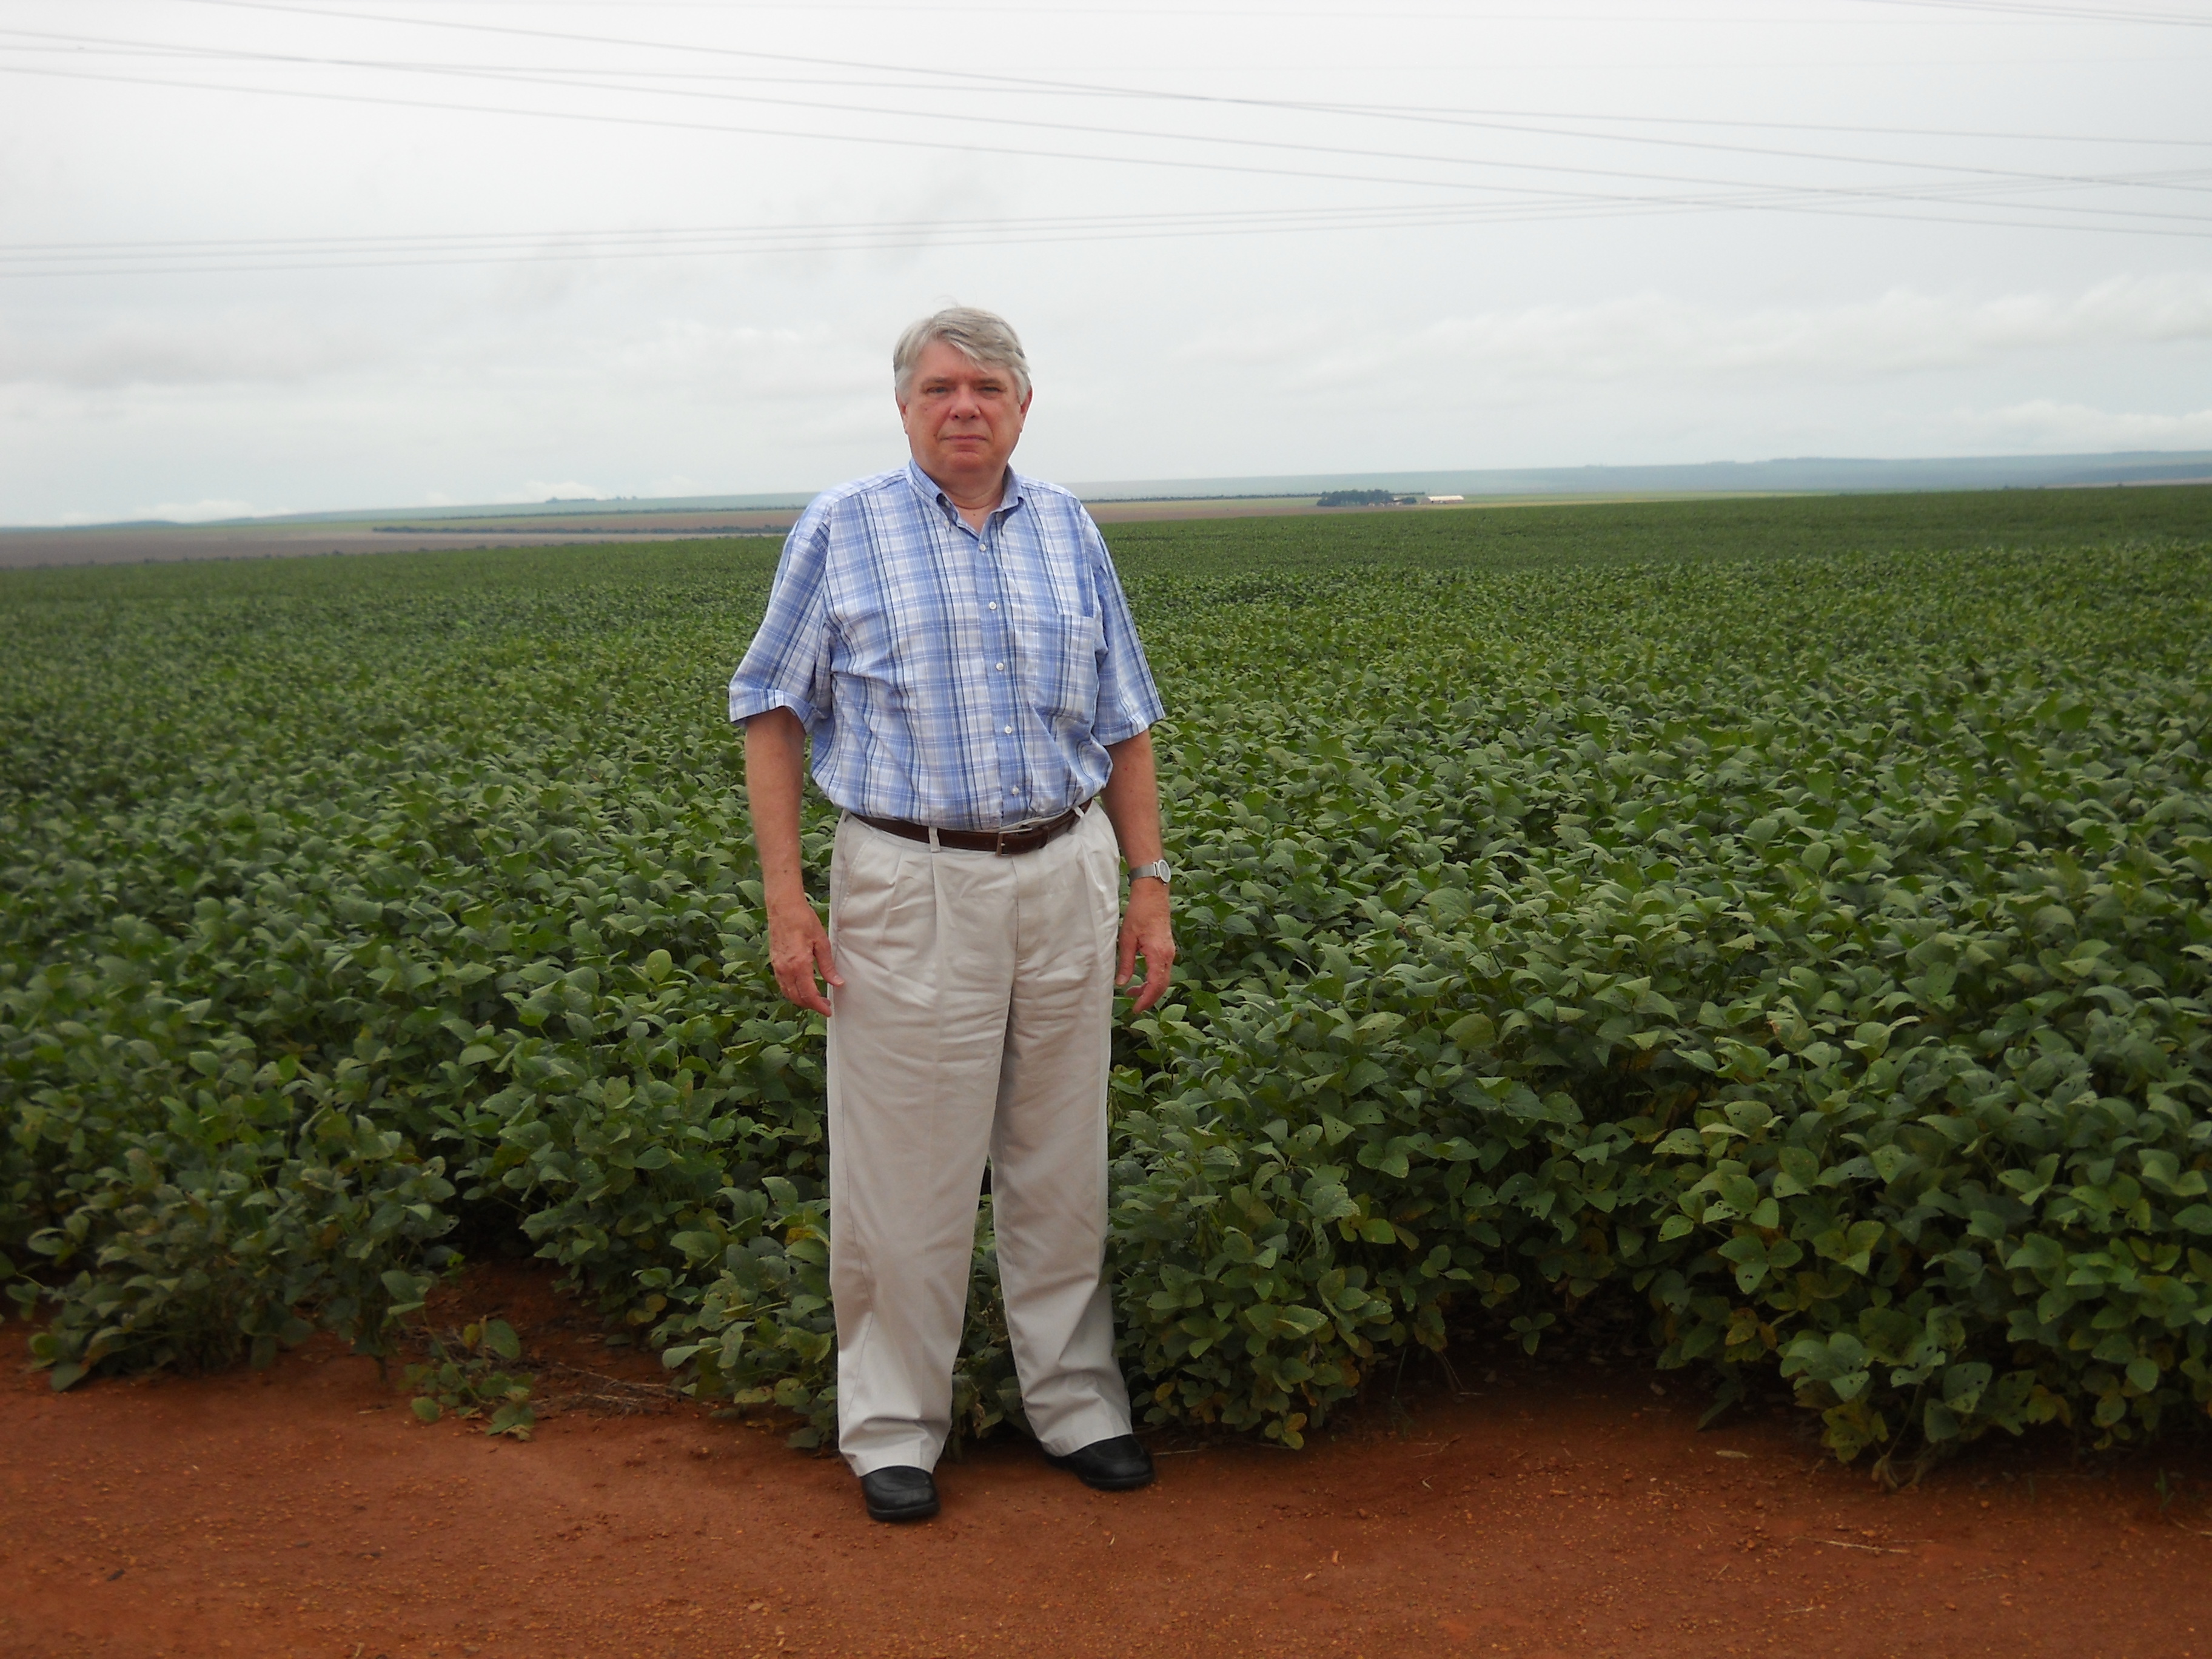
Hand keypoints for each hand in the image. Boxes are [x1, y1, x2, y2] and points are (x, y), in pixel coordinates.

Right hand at [766, 898, 841, 1016]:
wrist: (783, 907)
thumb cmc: (803, 920)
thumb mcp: (821, 942)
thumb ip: (828, 966)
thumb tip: (837, 982)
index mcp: (799, 964)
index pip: (809, 994)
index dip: (819, 1006)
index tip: (828, 1010)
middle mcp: (785, 969)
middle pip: (797, 998)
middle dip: (811, 1005)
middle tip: (824, 1005)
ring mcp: (777, 966)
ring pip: (788, 993)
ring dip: (801, 1000)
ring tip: (815, 998)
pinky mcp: (774, 962)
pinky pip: (782, 984)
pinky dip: (792, 991)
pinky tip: (801, 988)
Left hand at [1117, 878, 1175, 1013]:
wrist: (1153, 895)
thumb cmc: (1139, 913)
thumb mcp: (1127, 939)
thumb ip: (1126, 964)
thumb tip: (1122, 983)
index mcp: (1158, 955)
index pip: (1155, 986)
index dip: (1145, 1000)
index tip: (1135, 1009)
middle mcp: (1168, 956)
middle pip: (1162, 985)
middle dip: (1149, 998)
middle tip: (1134, 1005)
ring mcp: (1170, 952)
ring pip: (1164, 979)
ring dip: (1151, 988)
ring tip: (1133, 991)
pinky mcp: (1168, 949)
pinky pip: (1163, 970)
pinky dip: (1154, 979)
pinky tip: (1142, 978)